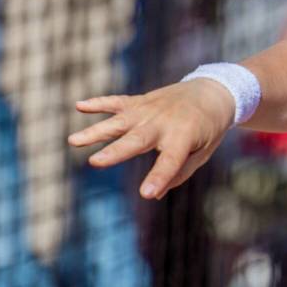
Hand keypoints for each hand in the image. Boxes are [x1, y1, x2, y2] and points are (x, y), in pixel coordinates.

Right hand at [69, 79, 237, 199]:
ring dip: (96, 131)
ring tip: (73, 141)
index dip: (158, 178)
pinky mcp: (142, 101)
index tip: (146, 194)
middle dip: (116, 152)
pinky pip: (118, 102)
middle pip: (137, 139)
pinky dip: (99, 103)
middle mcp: (164, 122)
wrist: (214, 92)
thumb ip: (179, 172)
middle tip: (95, 163)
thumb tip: (155, 194)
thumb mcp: (203, 152)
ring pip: (120, 121)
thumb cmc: (208, 129)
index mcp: (184, 137)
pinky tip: (79, 106)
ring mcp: (150, 109)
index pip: (170, 162)